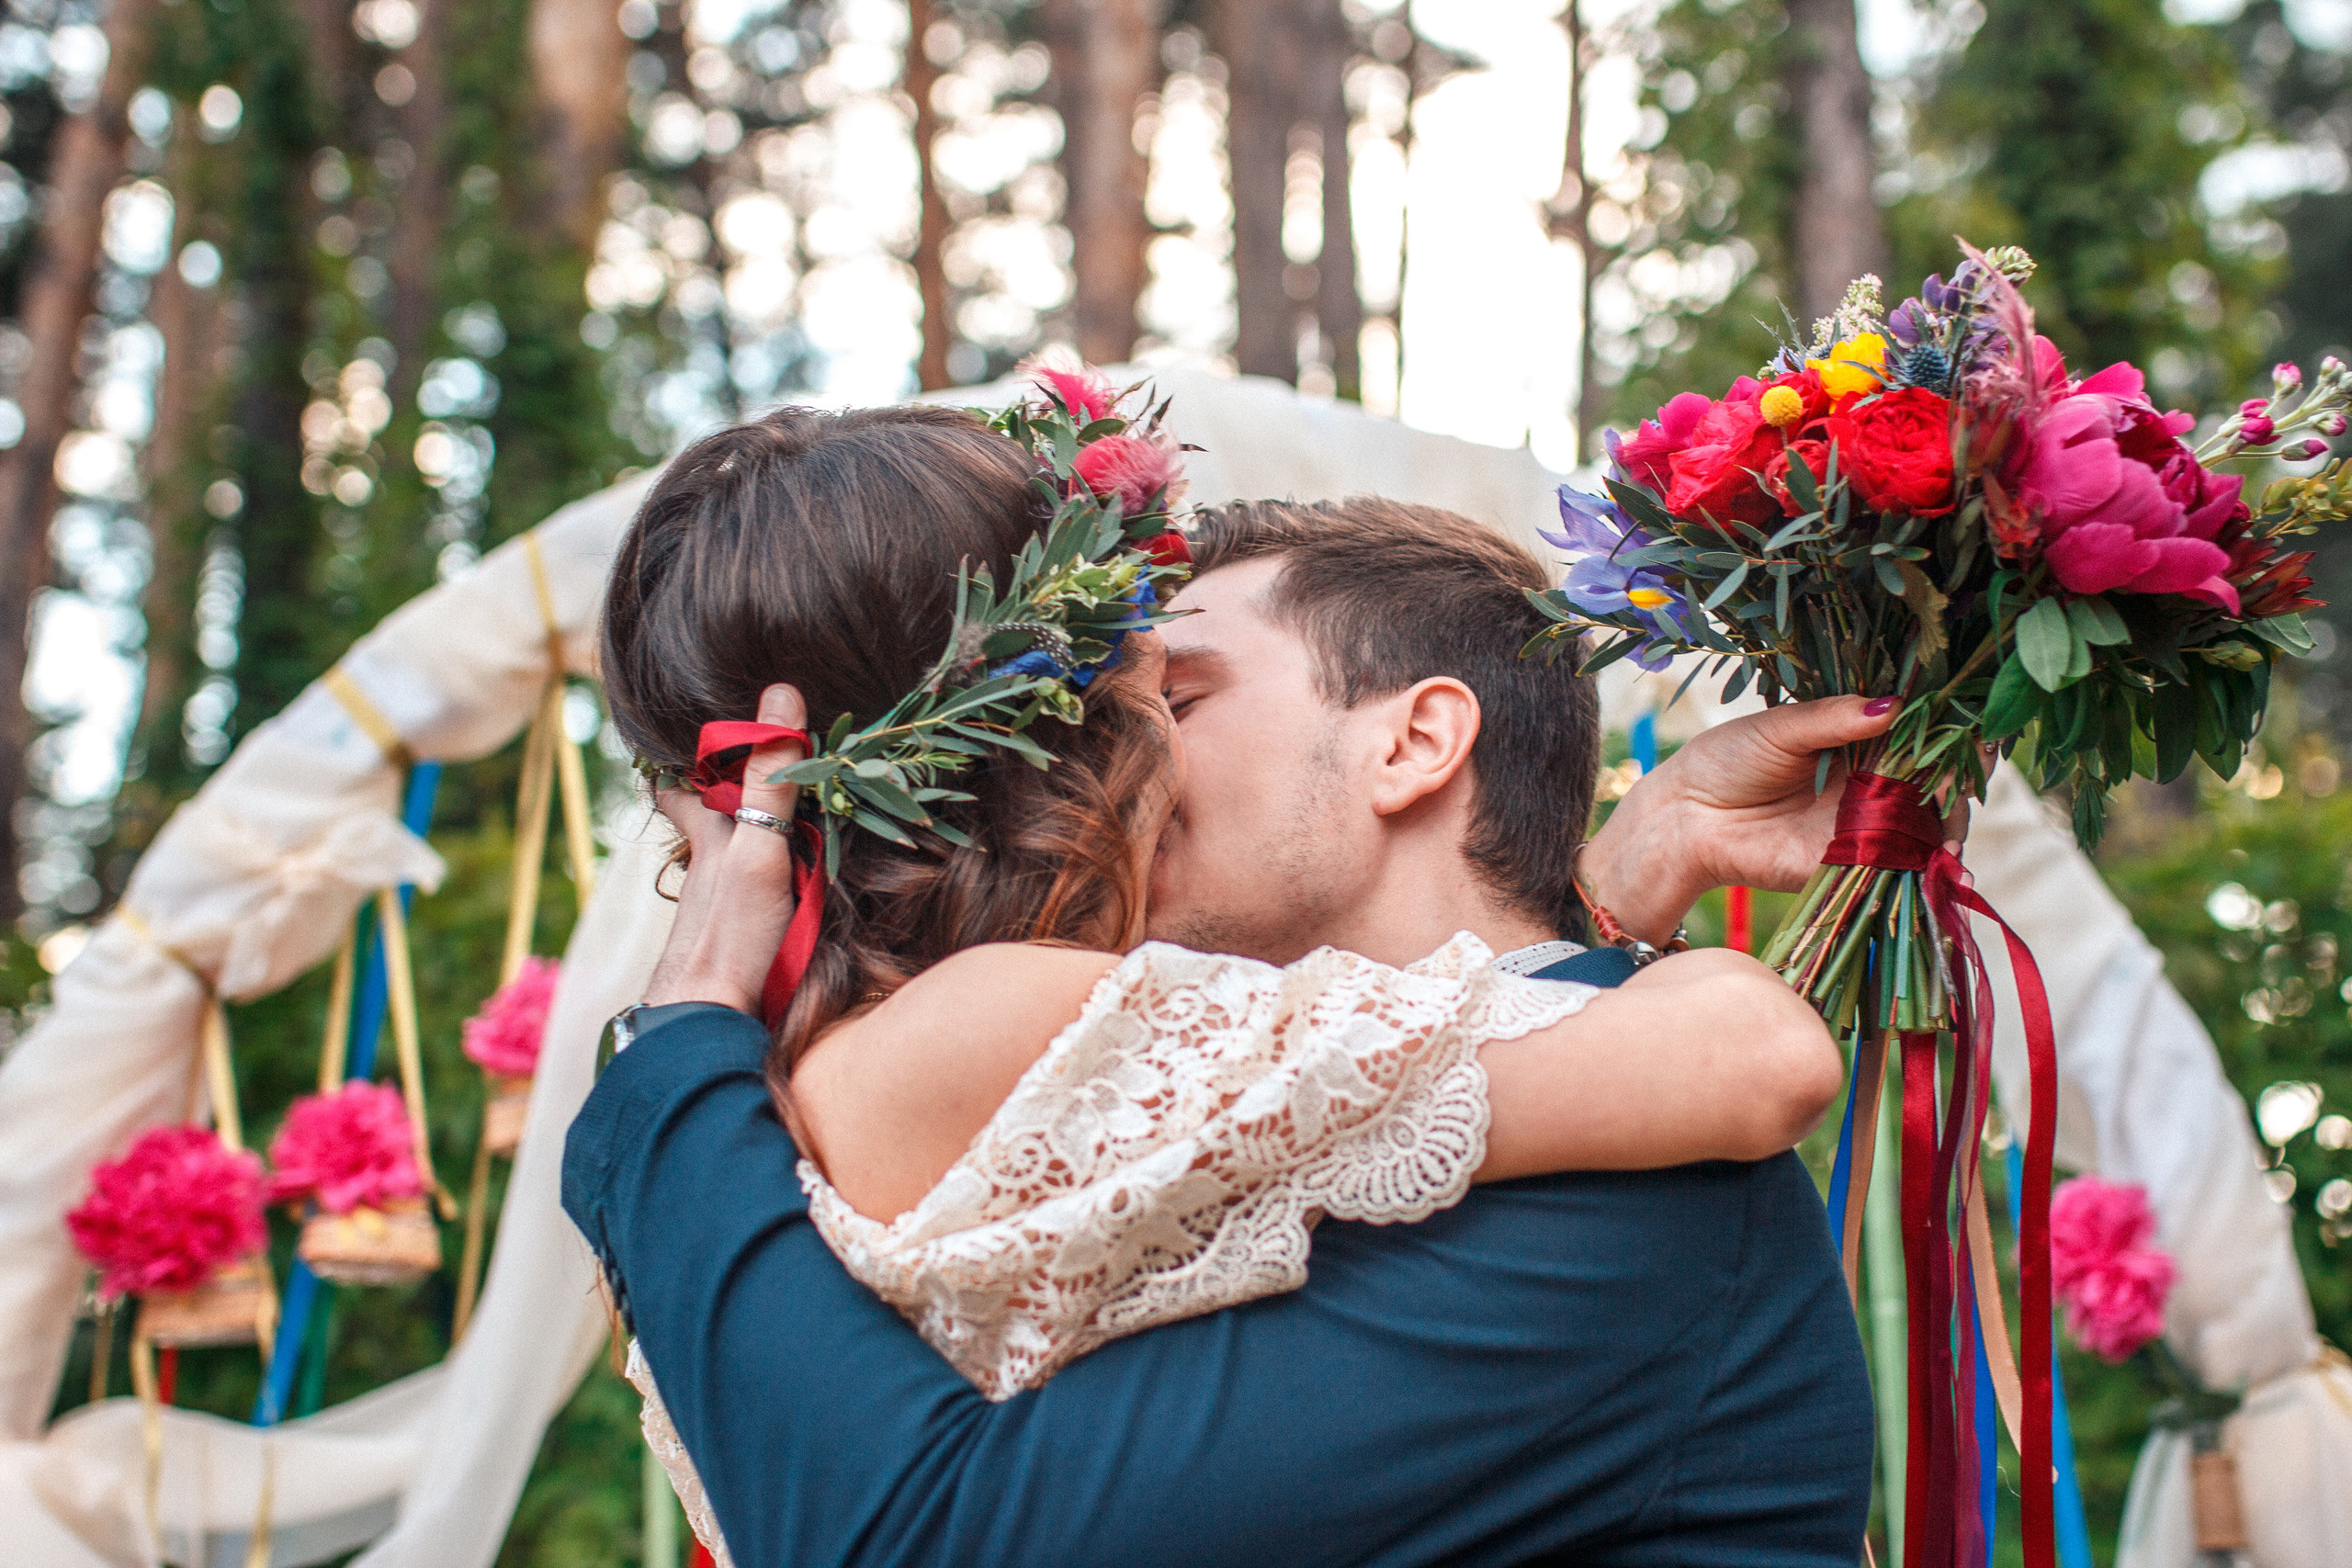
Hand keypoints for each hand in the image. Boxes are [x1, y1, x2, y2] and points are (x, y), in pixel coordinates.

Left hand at [641, 684, 809, 1013]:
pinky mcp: (746, 946)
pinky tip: (790, 898)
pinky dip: (772, 891)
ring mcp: (724, 913)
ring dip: (749, 849)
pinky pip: (758, 903)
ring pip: (731, 868)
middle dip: (716, 804)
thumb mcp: (756, 847)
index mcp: (710, 841)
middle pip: (707, 829)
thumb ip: (771, 778)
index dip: (677, 770)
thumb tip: (780, 693)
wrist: (709, 1023)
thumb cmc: (728, 934)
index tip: (678, 749)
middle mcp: (711, 874)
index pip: (680, 792)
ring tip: (779, 829)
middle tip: (730, 778)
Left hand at [1580, 696, 1975, 944]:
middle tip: (1976, 759)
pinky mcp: (1853, 864)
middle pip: (1934, 779)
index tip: (1975, 722)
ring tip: (1959, 801)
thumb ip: (1835, 718)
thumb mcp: (1782, 728)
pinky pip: (1900, 866)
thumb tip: (1896, 705)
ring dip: (1954, 818)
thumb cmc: (1728, 760)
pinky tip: (1949, 858)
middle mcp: (1872, 785)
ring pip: (1928, 823)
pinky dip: (1929, 865)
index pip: (1919, 734)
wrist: (1687, 818)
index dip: (1950, 729)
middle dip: (1962, 772)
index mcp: (1859, 742)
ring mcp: (1867, 826)